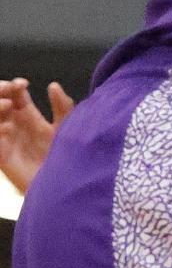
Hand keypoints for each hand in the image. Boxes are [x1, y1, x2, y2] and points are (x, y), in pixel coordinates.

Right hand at [0, 79, 73, 195]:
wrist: (66, 184)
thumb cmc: (68, 154)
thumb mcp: (67, 126)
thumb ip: (62, 106)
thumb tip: (52, 85)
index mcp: (31, 118)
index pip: (16, 96)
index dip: (14, 86)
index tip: (23, 83)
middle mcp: (17, 128)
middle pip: (1, 104)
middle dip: (1, 93)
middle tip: (10, 90)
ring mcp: (9, 143)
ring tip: (8, 105)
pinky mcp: (4, 159)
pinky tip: (7, 128)